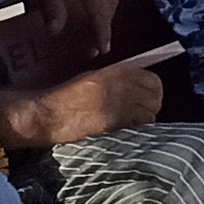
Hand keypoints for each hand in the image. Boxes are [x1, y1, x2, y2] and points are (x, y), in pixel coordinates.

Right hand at [0, 61, 164, 151]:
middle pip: (156, 98)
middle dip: (151, 107)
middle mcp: (123, 85)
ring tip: (128, 125)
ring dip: (143, 121)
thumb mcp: (94, 79)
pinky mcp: (115, 122)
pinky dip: (134, 131)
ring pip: (150, 114)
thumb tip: (139, 90)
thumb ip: (119, 81)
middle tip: (139, 115)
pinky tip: (121, 132)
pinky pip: (137, 127)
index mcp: (118, 72)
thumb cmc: (65, 98)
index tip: (146, 100)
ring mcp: (120, 103)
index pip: (154, 81)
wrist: (47, 114)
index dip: (152, 92)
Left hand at [6, 0, 122, 53]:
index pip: (100, 11)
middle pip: (110, 5)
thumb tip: (55, 33)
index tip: (102, 50)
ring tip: (99, 29)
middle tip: (97, 47)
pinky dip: (108, 0)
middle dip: (105, 26)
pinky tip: (100, 4)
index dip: (102, 32)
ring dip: (108, 13)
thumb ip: (51, 6)